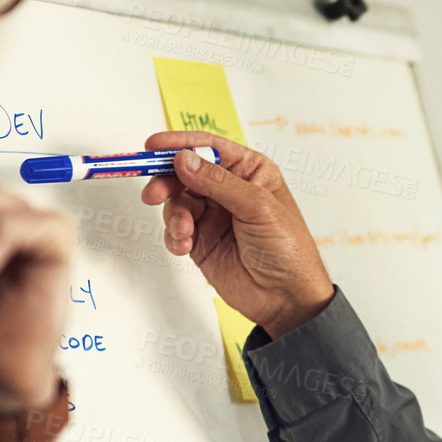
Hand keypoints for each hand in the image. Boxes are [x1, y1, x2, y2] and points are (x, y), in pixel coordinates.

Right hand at [139, 131, 332, 337]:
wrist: (286, 298)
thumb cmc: (288, 249)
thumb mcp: (258, 207)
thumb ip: (217, 182)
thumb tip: (183, 159)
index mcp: (250, 172)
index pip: (210, 147)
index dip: (180, 143)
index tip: (153, 145)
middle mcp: (229, 190)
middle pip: (185, 172)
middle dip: (166, 182)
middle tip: (154, 193)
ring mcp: (213, 216)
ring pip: (177, 202)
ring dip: (174, 215)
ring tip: (184, 232)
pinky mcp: (201, 241)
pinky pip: (176, 230)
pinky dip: (174, 236)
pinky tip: (184, 245)